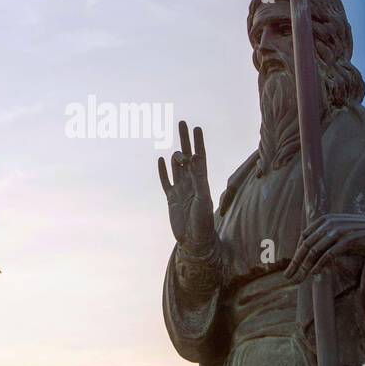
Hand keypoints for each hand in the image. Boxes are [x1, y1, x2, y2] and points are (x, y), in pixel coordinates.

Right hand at [158, 121, 216, 251]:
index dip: (198, 142)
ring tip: (177, 148)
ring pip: (177, 168)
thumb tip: (197, 156)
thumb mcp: (202, 197)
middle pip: (188, 157)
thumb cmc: (202, 222)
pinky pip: (166, 182)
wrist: (194, 242)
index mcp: (201, 181)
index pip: (200, 157)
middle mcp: (191, 183)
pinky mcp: (171, 199)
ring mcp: (181, 190)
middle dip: (185, 140)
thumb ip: (199, 177)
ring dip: (176, 156)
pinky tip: (161, 160)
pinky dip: (163, 171)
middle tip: (183, 123)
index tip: (196, 128)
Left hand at [285, 213, 364, 282]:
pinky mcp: (348, 240)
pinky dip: (319, 265)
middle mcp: (330, 223)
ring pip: (315, 251)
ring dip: (304, 267)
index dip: (296, 253)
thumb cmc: (360, 237)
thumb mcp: (340, 234)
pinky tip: (314, 274)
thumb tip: (307, 254)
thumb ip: (325, 239)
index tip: (292, 267)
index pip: (305, 237)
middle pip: (307, 245)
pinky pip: (328, 255)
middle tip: (288, 277)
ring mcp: (339, 231)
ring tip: (298, 279)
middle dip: (295, 263)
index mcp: (326, 219)